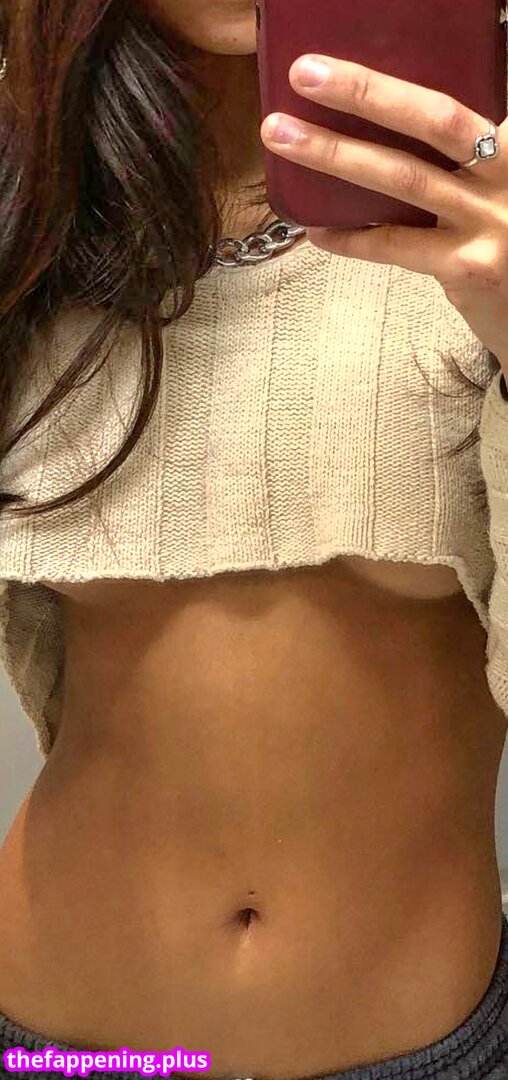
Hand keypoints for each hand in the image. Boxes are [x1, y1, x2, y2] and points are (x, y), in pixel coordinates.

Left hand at [260, 55, 507, 377]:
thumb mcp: (499, 187)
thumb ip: (463, 161)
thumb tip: (383, 129)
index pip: (458, 101)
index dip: (398, 82)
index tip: (344, 64)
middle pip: (435, 120)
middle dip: (366, 92)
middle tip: (307, 75)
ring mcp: (491, 222)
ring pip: (405, 178)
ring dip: (337, 155)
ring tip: (283, 137)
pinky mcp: (469, 267)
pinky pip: (397, 245)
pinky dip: (353, 239)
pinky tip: (317, 230)